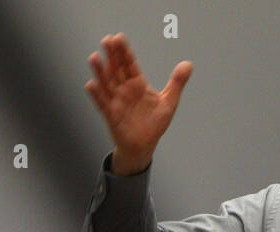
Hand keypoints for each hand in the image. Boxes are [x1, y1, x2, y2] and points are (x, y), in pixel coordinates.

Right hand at [85, 33, 191, 174]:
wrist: (144, 145)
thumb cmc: (154, 123)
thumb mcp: (169, 101)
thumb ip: (177, 83)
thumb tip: (188, 64)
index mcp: (138, 84)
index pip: (130, 64)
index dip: (125, 52)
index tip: (119, 37)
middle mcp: (124, 90)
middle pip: (117, 69)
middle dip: (112, 56)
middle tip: (107, 40)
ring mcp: (116, 101)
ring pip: (106, 83)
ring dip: (100, 71)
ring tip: (95, 57)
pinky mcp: (111, 115)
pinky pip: (103, 104)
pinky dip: (97, 95)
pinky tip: (92, 84)